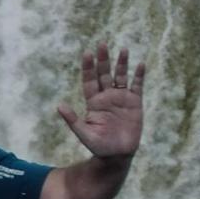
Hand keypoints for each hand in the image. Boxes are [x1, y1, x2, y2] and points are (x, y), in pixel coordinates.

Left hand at [57, 44, 144, 160]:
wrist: (117, 154)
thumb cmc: (98, 146)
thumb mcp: (83, 133)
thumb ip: (73, 119)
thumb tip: (59, 106)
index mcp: (93, 102)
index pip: (90, 81)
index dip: (88, 68)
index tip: (87, 54)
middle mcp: (107, 97)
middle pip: (104, 74)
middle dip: (103, 60)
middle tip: (101, 44)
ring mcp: (121, 98)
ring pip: (121, 77)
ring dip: (122, 64)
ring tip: (123, 49)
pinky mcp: (135, 103)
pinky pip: (137, 86)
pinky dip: (139, 76)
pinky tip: (140, 65)